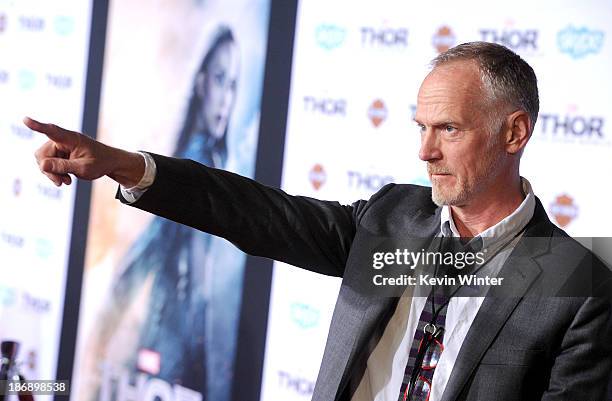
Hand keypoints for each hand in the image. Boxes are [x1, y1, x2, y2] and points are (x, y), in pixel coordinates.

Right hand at [25, 117, 144, 186]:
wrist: (109, 163)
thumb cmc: (100, 162)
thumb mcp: (84, 168)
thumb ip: (64, 166)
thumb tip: (42, 165)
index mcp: (70, 138)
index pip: (51, 130)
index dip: (37, 126)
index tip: (25, 120)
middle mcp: (62, 140)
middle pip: (42, 154)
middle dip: (48, 170)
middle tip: (61, 182)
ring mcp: (60, 147)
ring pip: (43, 161)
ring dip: (52, 173)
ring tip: (66, 181)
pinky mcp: (59, 154)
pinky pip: (48, 165)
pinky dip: (54, 173)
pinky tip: (65, 180)